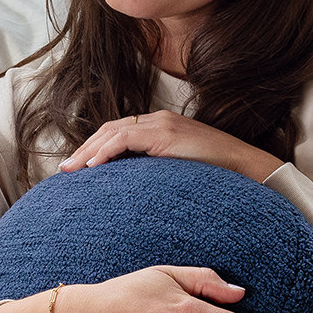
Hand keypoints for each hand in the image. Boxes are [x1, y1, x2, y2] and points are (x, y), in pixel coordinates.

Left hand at [58, 111, 282, 182]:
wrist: (246, 167)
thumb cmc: (217, 176)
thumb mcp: (180, 172)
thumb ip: (158, 172)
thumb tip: (136, 193)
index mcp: (161, 127)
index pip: (118, 132)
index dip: (95, 148)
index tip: (79, 168)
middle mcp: (158, 120)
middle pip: (110, 129)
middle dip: (85, 149)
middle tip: (66, 170)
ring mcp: (162, 124)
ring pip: (113, 131)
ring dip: (88, 151)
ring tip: (72, 170)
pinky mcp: (166, 132)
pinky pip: (125, 137)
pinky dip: (106, 151)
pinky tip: (94, 167)